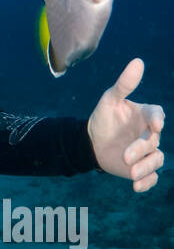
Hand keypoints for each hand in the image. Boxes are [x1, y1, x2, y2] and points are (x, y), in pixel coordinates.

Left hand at [87, 58, 164, 192]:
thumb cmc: (103, 118)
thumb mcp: (110, 100)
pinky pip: (151, 177)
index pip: (156, 115)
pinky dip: (146, 183)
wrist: (91, 143)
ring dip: (146, 168)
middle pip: (153, 142)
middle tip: (125, 156)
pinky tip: (136, 186)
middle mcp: (149, 134)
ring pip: (156, 161)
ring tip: (131, 173)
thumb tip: (138, 61)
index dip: (157, 119)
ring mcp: (147, 152)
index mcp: (145, 115)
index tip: (155, 125)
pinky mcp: (142, 168)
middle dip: (141, 150)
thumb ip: (124, 84)